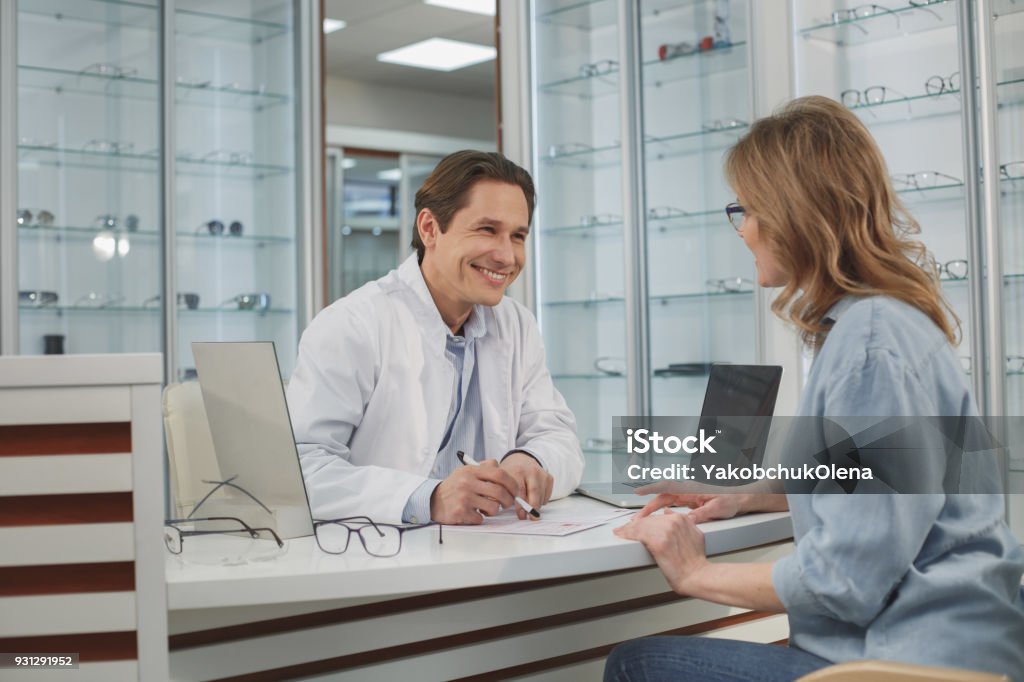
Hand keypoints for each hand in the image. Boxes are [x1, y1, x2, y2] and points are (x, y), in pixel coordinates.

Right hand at [430, 460, 518, 524]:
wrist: (433, 500)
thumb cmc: (454, 487)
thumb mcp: (466, 471)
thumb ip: (483, 467)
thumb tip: (500, 465)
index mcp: (471, 471)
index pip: (499, 474)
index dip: (512, 483)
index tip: (515, 491)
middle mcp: (467, 482)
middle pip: (500, 492)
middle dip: (508, 500)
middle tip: (506, 503)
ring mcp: (464, 498)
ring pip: (493, 507)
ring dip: (493, 511)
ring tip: (486, 508)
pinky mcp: (460, 512)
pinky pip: (481, 519)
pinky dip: (480, 518)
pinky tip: (473, 514)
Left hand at [500, 452, 552, 519]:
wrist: (521, 460)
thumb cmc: (510, 474)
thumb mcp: (501, 480)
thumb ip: (498, 492)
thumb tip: (494, 508)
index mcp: (517, 471)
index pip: (520, 489)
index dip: (520, 505)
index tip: (521, 515)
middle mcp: (530, 471)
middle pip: (534, 491)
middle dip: (532, 507)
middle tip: (530, 518)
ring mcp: (541, 473)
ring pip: (541, 495)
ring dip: (536, 506)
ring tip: (529, 511)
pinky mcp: (549, 477)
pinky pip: (547, 495)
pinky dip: (542, 501)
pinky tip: (534, 500)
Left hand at [614, 509, 708, 594]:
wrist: (697, 575)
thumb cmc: (695, 561)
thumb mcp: (694, 534)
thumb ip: (683, 523)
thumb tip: (668, 513)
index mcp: (681, 519)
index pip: (656, 516)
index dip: (644, 521)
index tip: (636, 524)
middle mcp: (673, 522)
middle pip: (647, 520)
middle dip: (635, 525)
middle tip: (625, 530)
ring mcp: (665, 531)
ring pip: (640, 525)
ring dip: (628, 529)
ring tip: (621, 532)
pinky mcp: (658, 542)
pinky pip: (637, 533)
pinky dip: (626, 534)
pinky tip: (621, 534)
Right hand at [635, 493, 749, 523]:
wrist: (742, 497)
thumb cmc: (732, 499)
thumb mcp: (717, 509)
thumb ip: (701, 514)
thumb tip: (686, 520)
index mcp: (692, 489)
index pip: (667, 487)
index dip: (650, 489)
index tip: (638, 492)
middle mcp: (687, 490)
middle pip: (662, 496)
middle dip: (648, 506)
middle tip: (637, 519)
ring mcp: (688, 495)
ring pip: (666, 501)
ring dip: (654, 509)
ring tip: (644, 521)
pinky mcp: (690, 501)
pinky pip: (673, 504)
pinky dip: (664, 511)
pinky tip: (661, 518)